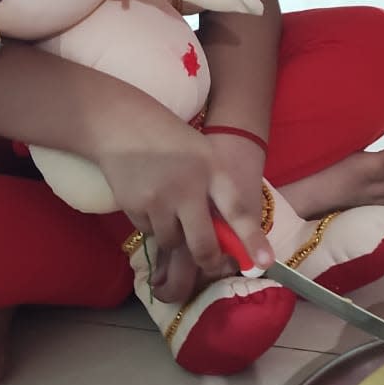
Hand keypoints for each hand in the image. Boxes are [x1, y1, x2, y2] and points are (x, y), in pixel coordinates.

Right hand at [96, 112, 272, 302]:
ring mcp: (158, 199)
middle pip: (203, 245)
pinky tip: (148, 200)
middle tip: (210, 262)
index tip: (263, 262)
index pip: (237, 210)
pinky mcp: (133, 206)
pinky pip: (148, 232)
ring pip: (172, 242)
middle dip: (208, 260)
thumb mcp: (202, 154)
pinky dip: (152, 224)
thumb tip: (226, 234)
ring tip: (169, 209)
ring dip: (174, 236)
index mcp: (211, 169)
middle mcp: (187, 187)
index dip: (252, 239)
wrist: (120, 122)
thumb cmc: (169, 137)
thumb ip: (215, 189)